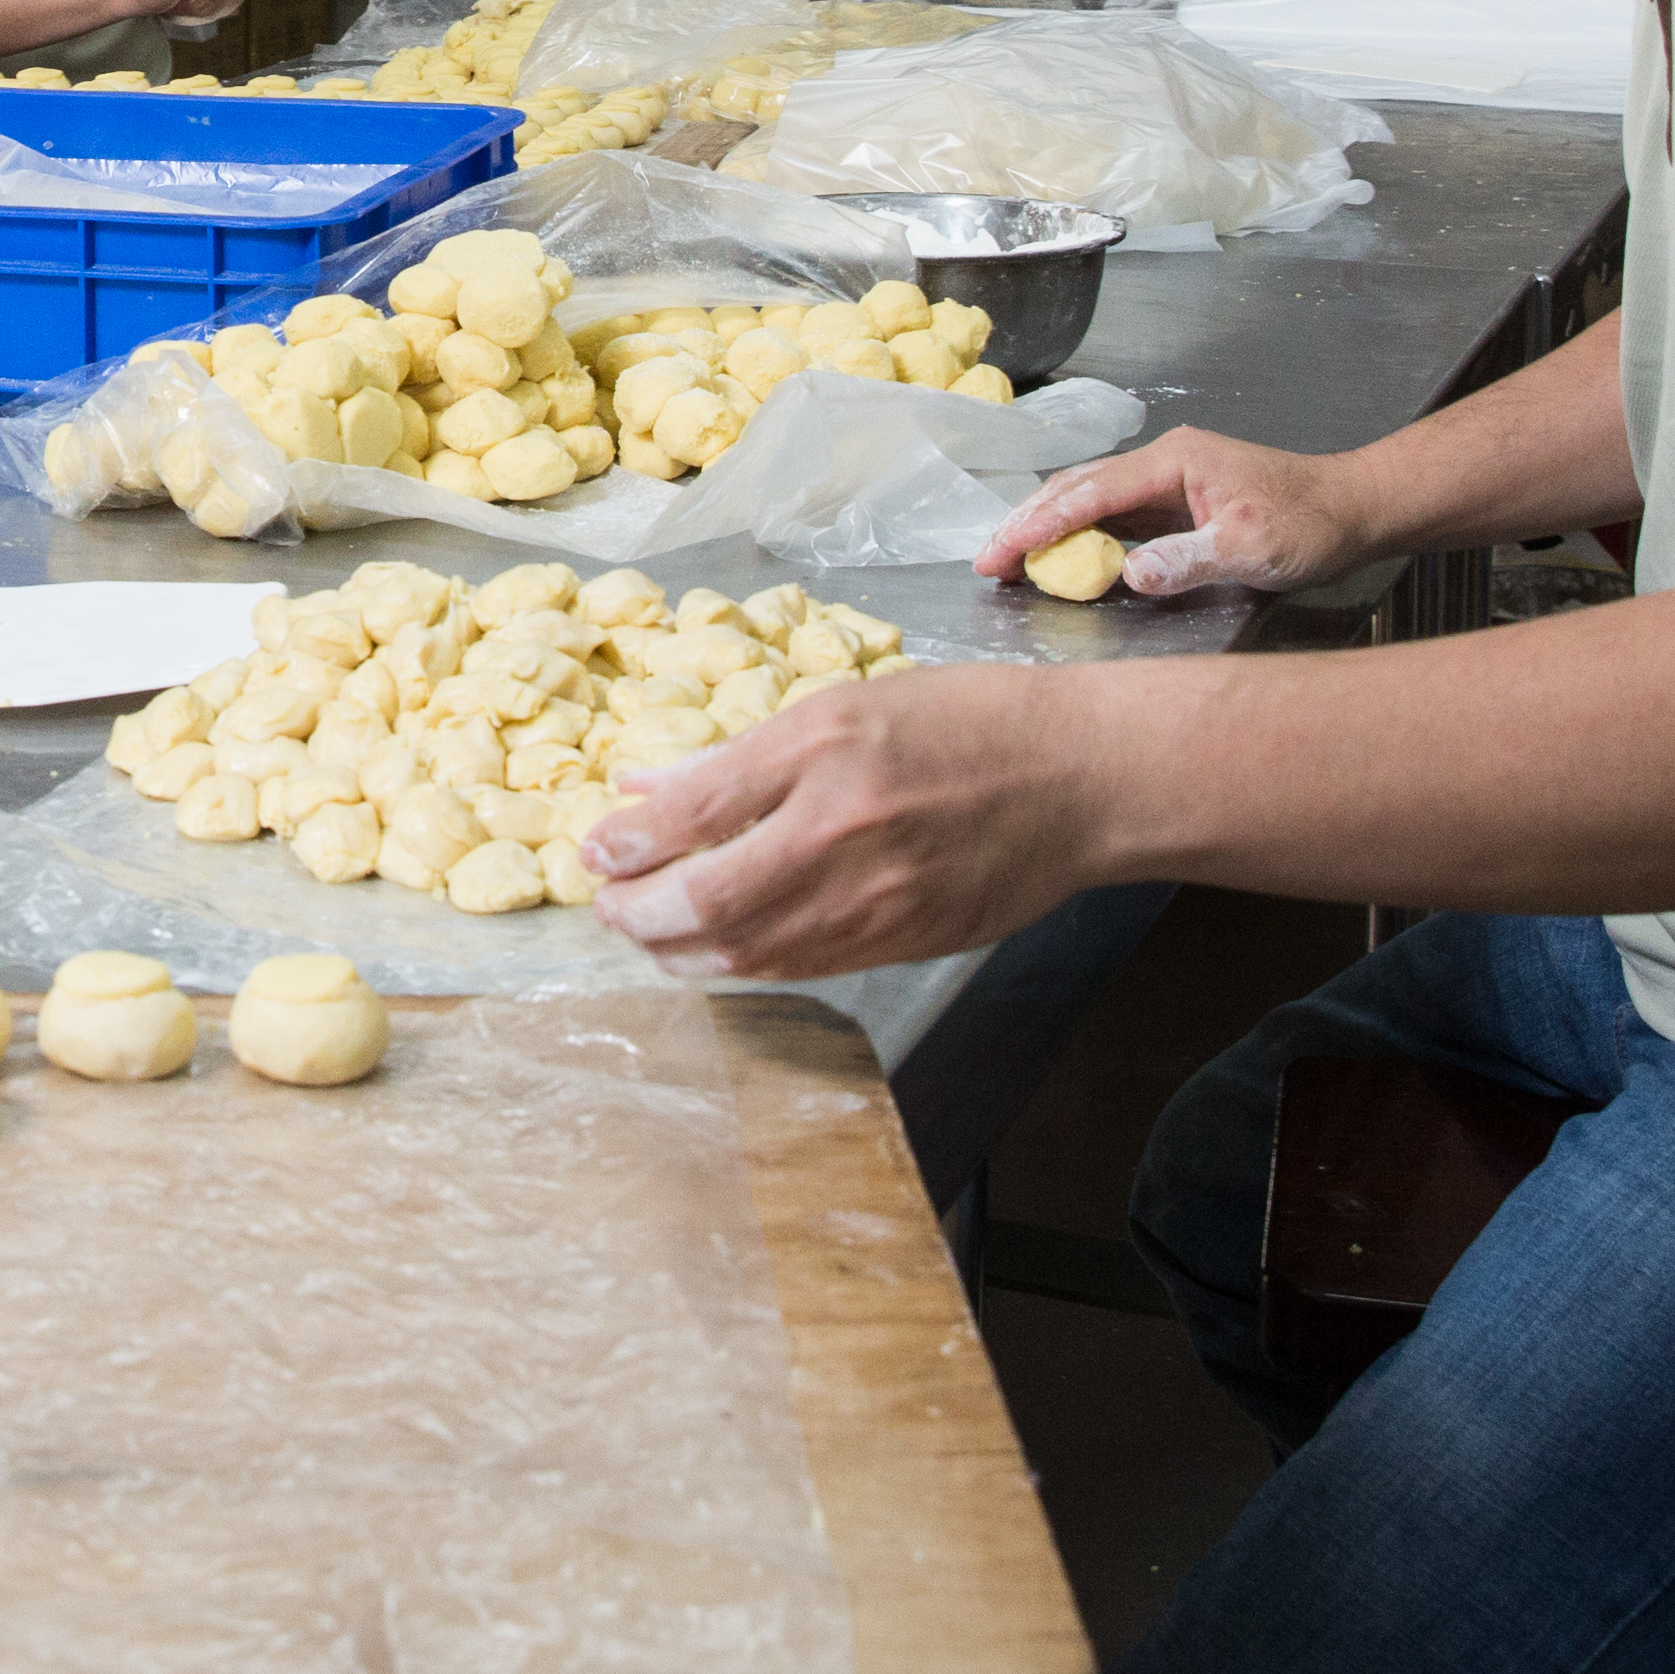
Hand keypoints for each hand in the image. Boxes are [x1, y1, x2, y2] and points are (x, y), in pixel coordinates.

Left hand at [580, 666, 1108, 980]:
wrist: (1080, 779)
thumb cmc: (965, 722)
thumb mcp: (846, 706)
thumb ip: (742, 757)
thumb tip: (647, 786)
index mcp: (825, 745)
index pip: (696, 811)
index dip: (628, 842)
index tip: (594, 851)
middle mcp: (845, 825)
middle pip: (710, 899)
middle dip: (638, 913)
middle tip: (606, 905)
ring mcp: (878, 894)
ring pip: (749, 950)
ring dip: (679, 952)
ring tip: (646, 934)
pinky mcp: (904, 941)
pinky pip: (801, 967)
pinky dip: (744, 965)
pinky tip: (715, 952)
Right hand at [979, 425, 1373, 601]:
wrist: (1354, 509)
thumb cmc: (1312, 523)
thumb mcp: (1254, 547)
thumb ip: (1189, 559)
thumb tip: (1130, 575)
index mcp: (1174, 461)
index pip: (1090, 494)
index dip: (1039, 526)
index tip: (1000, 554)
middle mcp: (1164, 463)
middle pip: (1076, 488)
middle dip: (1027, 523)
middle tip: (988, 562)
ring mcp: (1169, 482)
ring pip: (1090, 499)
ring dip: (1048, 527)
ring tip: (1009, 560)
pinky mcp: (1177, 503)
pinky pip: (1114, 515)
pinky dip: (1079, 535)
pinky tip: (1062, 557)